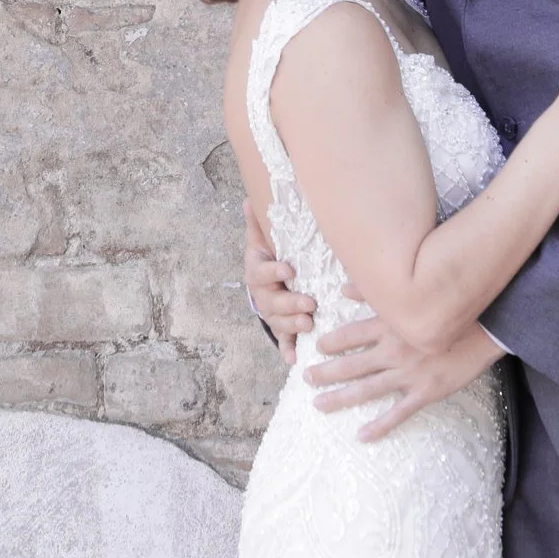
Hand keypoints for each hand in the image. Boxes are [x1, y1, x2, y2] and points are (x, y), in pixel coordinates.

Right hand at [245, 205, 314, 364]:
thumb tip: (249, 199)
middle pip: (272, 302)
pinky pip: (283, 341)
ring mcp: (271, 314)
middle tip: (310, 303)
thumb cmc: (270, 260)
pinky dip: (287, 350)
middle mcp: (262, 295)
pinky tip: (294, 358)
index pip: (262, 272)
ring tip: (309, 323)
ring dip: (292, 324)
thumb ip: (259, 224)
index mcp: (258, 272)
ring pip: (278, 322)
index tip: (289, 269)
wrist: (267, 285)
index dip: (273, 271)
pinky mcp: (281, 329)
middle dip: (290, 303)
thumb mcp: (263, 241)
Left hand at [303, 314, 504, 441]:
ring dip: (340, 398)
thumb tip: (343, 288)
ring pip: (366, 390)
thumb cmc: (451, 308)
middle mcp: (393, 351)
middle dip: (325, 373)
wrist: (489, 328)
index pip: (349, 336)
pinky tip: (361, 435)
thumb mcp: (414, 297)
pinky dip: (379, 426)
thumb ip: (376, 294)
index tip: (315, 348)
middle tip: (306, 378)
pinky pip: (398, 413)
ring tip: (319, 404)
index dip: (330, 343)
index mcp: (389, 326)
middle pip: (351, 364)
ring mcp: (408, 374)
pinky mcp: (426, 392)